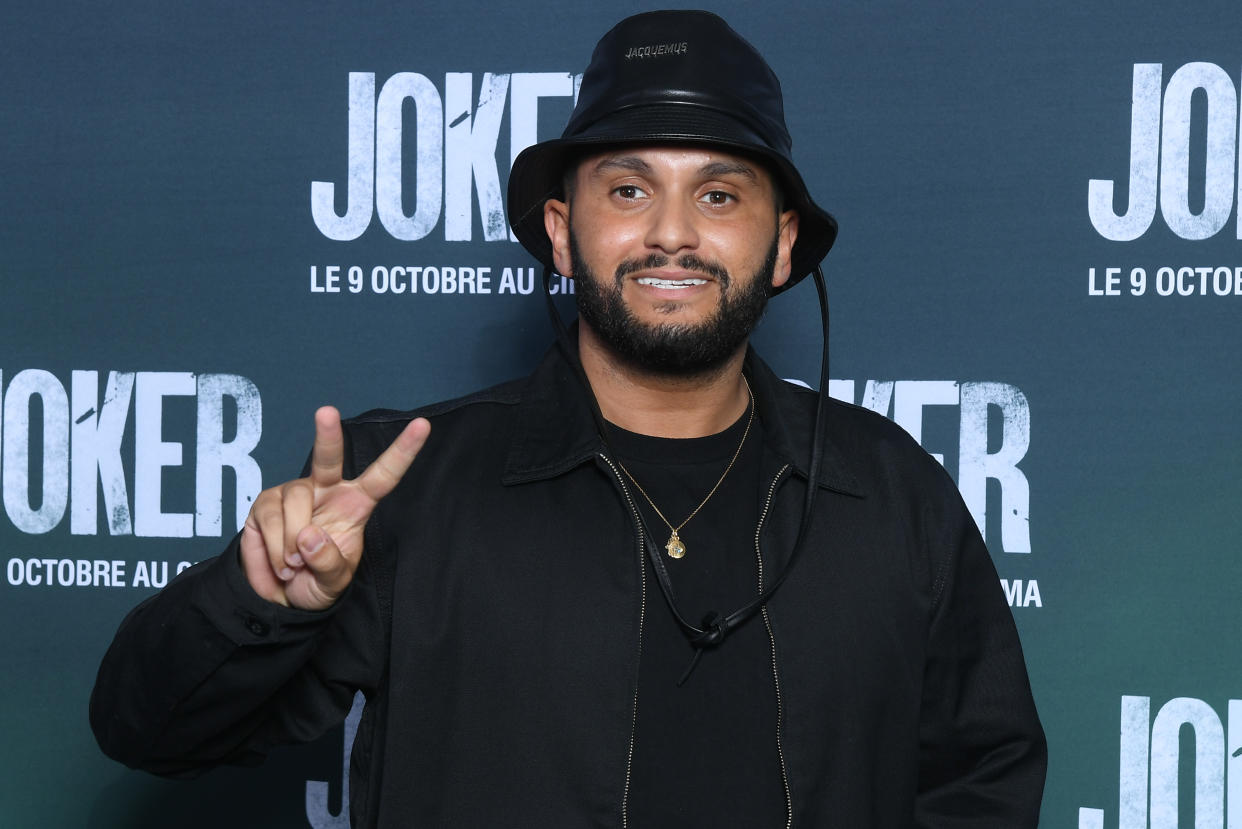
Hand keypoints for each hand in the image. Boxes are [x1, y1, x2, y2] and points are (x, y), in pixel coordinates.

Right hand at [239, 406, 429, 609]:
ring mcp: (294, 493)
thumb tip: (308, 535)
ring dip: (293, 544)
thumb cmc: (318, 581)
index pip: (384, 475)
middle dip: (328, 435)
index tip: (423, 425)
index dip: (403, 451)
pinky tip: (281, 563)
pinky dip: (275, 550)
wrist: (282, 597)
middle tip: (327, 412)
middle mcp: (326, 490)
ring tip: (295, 564)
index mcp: (356, 503)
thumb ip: (328, 563)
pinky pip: (271, 519)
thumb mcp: (334, 582)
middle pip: (329, 458)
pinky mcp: (265, 503)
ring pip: (295, 502)